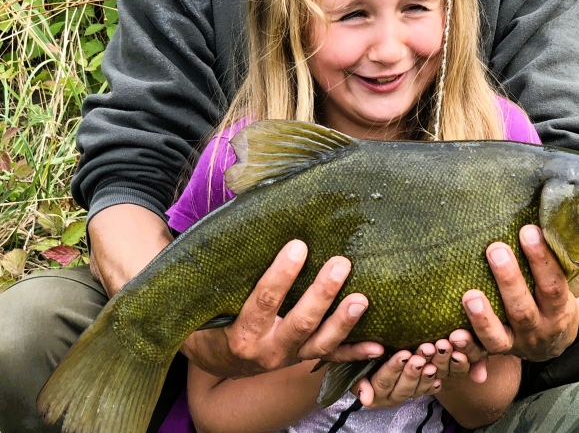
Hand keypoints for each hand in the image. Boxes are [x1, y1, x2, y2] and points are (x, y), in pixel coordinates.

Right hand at [181, 240, 382, 377]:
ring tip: (361, 299)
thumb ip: (210, 268)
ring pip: (320, 343)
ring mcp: (289, 357)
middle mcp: (267, 350)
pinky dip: (355, 353)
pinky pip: (332, 358)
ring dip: (343, 322)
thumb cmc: (211, 317)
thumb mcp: (205, 297)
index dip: (281, 275)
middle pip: (299, 323)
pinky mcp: (304, 359)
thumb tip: (194, 227)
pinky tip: (377, 344)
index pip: (264, 301)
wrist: (216, 359)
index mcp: (242, 332)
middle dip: (322, 295)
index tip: (299, 245)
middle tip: (340, 264)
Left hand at [460, 225, 578, 361]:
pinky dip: (466, 347)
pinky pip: (478, 353)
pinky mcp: (494, 352)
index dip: (542, 259)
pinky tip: (452, 335)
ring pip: (498, 336)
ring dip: (483, 317)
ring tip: (469, 295)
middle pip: (523, 308)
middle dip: (509, 279)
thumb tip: (555, 204)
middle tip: (494, 249)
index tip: (528, 230)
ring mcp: (516, 345)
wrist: (553, 340)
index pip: (553, 284)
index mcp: (560, 309)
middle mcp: (539, 330)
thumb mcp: (565, 277)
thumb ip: (558, 250)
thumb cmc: (553, 292)